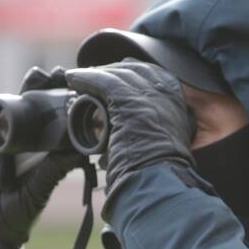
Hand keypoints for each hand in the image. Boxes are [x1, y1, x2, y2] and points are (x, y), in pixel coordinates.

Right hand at [0, 66, 81, 248]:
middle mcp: (10, 140)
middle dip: (26, 91)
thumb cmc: (11, 218)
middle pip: (16, 105)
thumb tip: (79, 149)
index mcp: (33, 148)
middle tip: (38, 78)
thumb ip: (53, 170)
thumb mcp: (37, 193)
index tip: (60, 75)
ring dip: (0, 153)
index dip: (48, 93)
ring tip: (3, 181)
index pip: (42, 114)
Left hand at [65, 60, 194, 201]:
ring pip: (116, 74)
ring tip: (77, 78)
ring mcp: (145, 93)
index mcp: (175, 100)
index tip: (113, 78)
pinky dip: (85, 78)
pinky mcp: (125, 97)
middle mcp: (163, 91)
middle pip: (132, 69)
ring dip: (94, 74)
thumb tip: (135, 127)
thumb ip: (156, 126)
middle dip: (111, 71)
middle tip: (92, 77)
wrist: (156, 179)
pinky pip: (102, 80)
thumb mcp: (167, 140)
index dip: (128, 74)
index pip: (150, 75)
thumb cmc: (158, 170)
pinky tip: (73, 78)